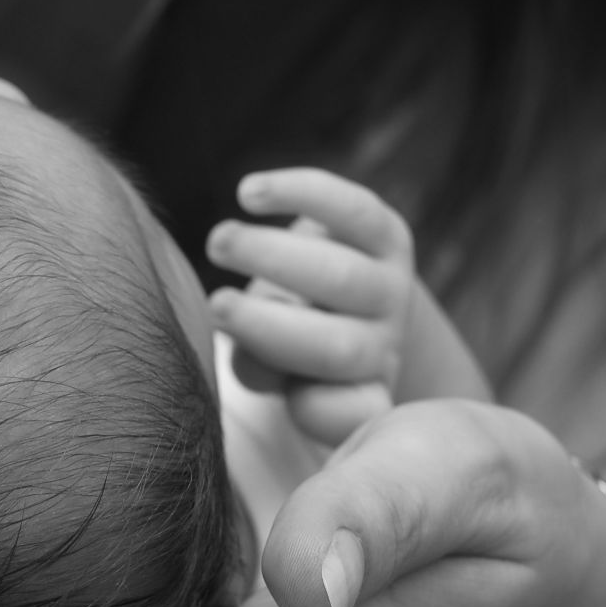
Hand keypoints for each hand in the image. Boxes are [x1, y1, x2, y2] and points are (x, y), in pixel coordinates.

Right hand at [207, 168, 415, 444]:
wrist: (345, 296)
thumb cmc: (288, 340)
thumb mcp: (271, 366)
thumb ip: (259, 367)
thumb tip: (252, 361)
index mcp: (355, 395)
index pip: (346, 414)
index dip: (325, 411)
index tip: (292, 399)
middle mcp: (380, 347)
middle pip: (336, 348)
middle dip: (271, 326)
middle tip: (216, 305)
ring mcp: (389, 289)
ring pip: (338, 276)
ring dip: (272, 255)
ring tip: (219, 241)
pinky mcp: (387, 234)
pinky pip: (352, 210)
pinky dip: (300, 195)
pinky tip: (249, 193)